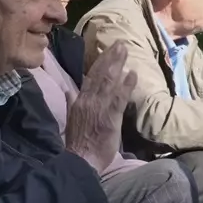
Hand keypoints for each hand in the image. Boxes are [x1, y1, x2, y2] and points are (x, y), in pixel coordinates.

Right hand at [65, 43, 137, 173]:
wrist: (80, 160)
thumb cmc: (78, 142)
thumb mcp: (71, 119)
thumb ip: (71, 102)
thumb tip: (69, 90)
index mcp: (79, 100)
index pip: (90, 77)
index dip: (100, 62)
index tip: (107, 50)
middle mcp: (88, 100)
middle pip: (100, 74)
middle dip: (111, 57)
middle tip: (120, 43)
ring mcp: (99, 107)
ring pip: (109, 81)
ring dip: (118, 64)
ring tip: (126, 50)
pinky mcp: (110, 117)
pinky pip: (119, 98)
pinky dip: (126, 85)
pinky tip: (133, 74)